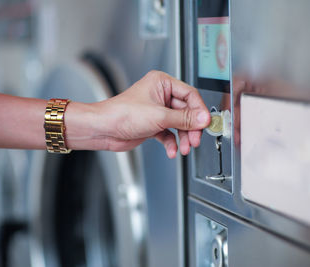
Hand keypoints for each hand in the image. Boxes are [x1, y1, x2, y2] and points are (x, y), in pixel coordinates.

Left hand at [66, 71, 209, 157]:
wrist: (104, 129)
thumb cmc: (122, 114)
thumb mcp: (159, 116)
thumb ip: (184, 119)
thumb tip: (203, 118)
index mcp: (162, 83)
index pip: (190, 95)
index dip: (199, 110)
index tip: (206, 123)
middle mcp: (160, 95)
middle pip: (186, 111)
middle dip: (191, 128)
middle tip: (195, 139)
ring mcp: (157, 110)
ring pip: (179, 124)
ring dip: (183, 137)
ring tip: (184, 147)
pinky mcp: (153, 124)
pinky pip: (169, 133)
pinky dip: (171, 142)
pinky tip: (171, 150)